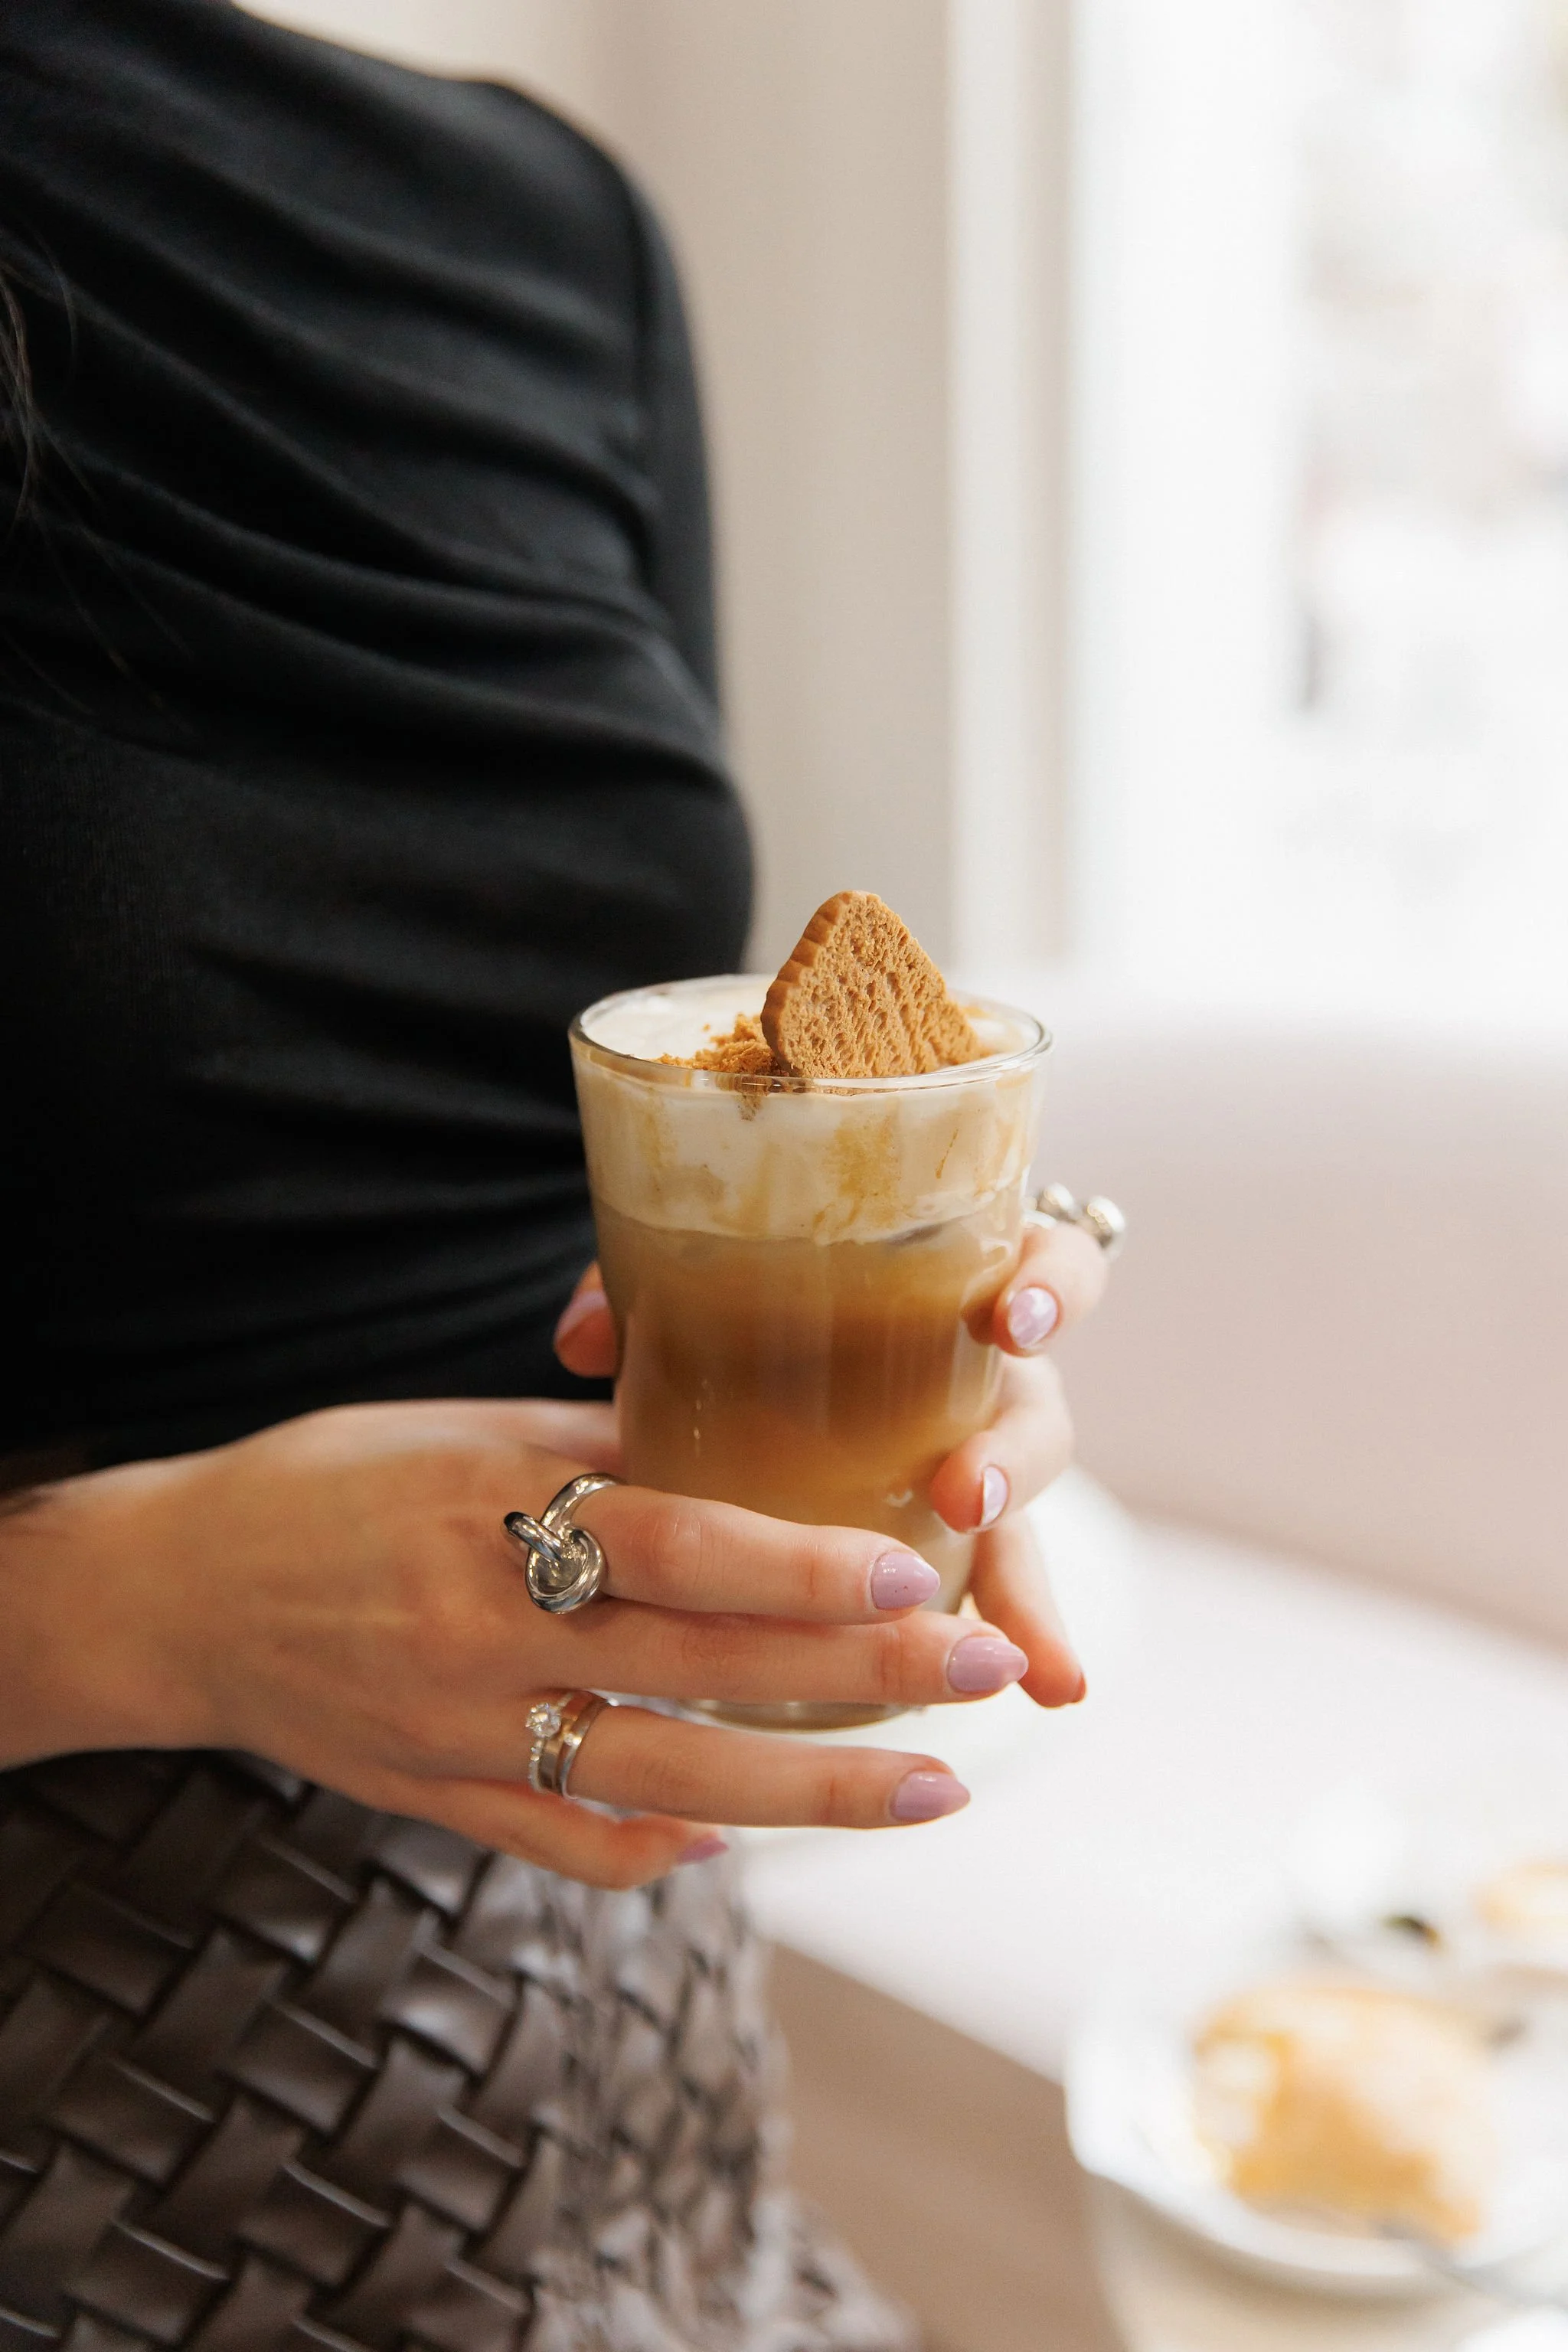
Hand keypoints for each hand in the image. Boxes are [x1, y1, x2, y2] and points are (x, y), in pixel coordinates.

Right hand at [0, 1393, 1081, 1889]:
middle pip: (700, 1673)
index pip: (676, 1544)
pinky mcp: (433, 1800)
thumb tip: (745, 1449)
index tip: (920, 1570)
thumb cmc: (330, 1481)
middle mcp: (481, 1635)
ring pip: (660, 1779)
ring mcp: (458, 1735)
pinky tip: (747, 1833)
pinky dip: (658, 1845)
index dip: (804, 1567)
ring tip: (937, 1786)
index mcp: (492, 1515)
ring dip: (811, 1790)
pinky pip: (562, 1842)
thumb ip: (595, 1456)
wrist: (175, 1590)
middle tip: (988, 1674)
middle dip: (861, 1682)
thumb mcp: (458, 1431)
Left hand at [556, 1213, 1109, 1710]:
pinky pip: (1000, 1589)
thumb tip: (586, 1340)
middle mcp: (987, 1382)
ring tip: (1040, 1670)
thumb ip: (654, 1297)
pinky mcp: (962, 1544)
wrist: (792, 1356)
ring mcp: (984, 1467)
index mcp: (954, 1294)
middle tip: (966, 1496)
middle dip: (1016, 1458)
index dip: (1050, 1288)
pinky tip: (1050, 1693)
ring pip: (1029, 1525)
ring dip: (1033, 1593)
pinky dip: (1026, 1639)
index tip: (1011, 1321)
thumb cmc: (764, 1310)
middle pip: (1037, 1414)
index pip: (1043, 1263)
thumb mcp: (716, 1291)